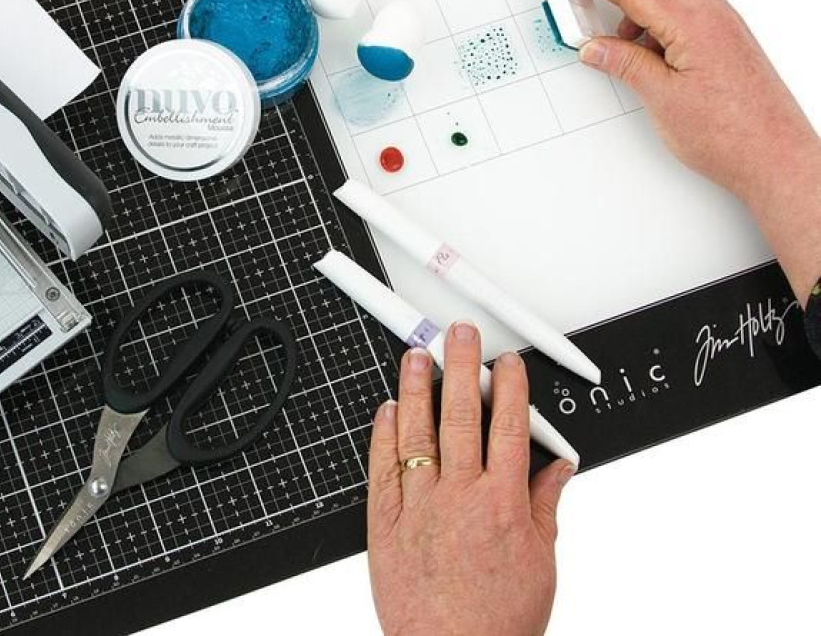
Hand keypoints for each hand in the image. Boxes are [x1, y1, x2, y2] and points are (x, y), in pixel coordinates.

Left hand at [367, 323, 575, 635]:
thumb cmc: (498, 620)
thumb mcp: (541, 562)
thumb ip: (547, 505)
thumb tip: (559, 467)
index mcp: (503, 503)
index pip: (509, 428)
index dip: (510, 388)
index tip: (506, 363)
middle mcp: (460, 496)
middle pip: (461, 416)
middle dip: (462, 367)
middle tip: (460, 335)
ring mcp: (420, 506)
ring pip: (417, 432)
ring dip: (417, 387)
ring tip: (417, 354)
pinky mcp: (386, 522)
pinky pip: (383, 467)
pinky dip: (384, 434)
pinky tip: (388, 407)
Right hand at [553, 0, 820, 299]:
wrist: (772, 156)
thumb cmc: (731, 133)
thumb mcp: (661, 97)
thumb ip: (625, 64)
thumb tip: (596, 47)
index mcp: (693, 23)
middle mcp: (712, 15)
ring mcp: (724, 24)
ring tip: (612, 28)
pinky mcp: (728, 38)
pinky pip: (689, 3)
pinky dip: (661, 7)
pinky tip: (647, 36)